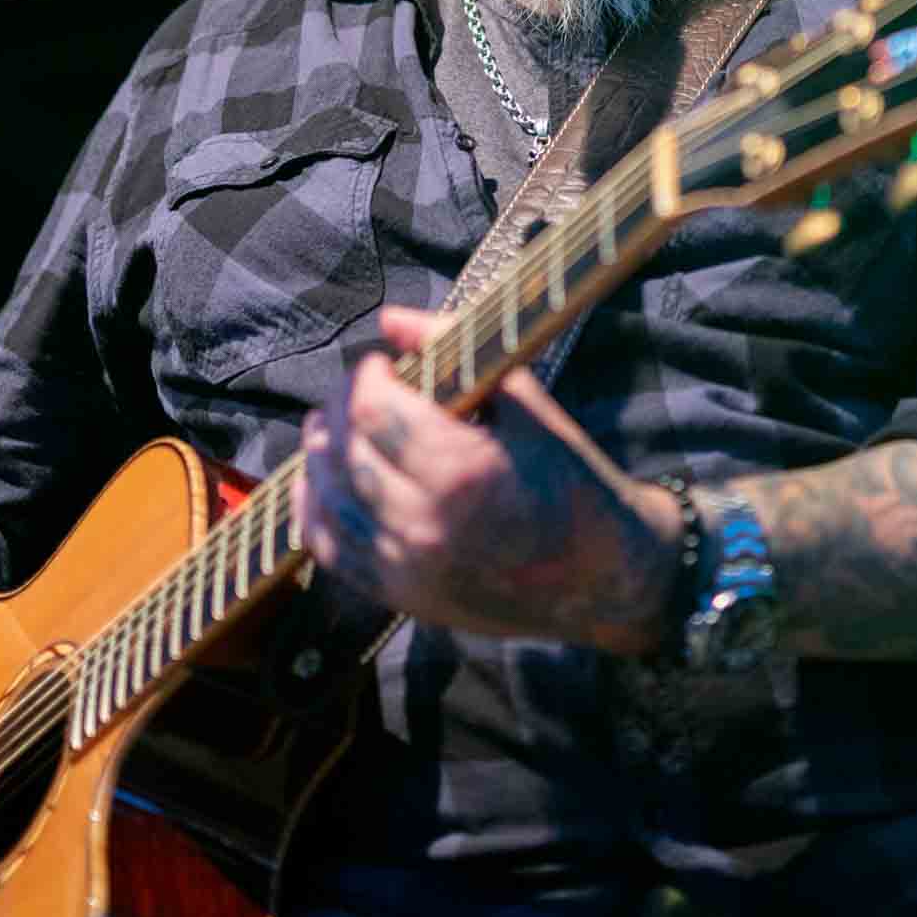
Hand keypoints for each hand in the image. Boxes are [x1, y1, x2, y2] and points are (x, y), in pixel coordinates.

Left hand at [295, 306, 680, 651]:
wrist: (601, 578)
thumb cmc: (571, 481)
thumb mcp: (526, 404)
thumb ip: (456, 351)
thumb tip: (391, 319)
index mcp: (463, 472)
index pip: (373, 410)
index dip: (365, 376)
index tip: (380, 362)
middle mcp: (425, 525)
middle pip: (343, 452)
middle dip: (340, 409)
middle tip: (357, 390)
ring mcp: (408, 569)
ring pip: (327, 500)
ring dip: (321, 455)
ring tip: (332, 427)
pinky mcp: (401, 598)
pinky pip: (331, 550)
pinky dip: (315, 509)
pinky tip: (322, 481)